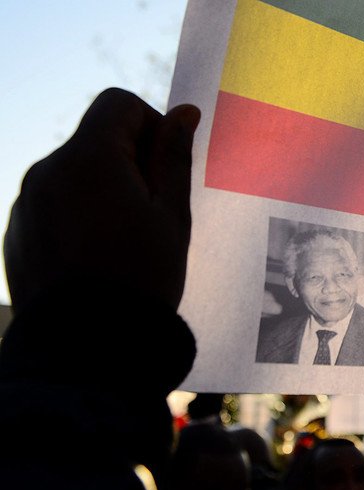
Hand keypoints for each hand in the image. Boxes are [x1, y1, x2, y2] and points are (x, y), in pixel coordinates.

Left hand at [4, 88, 199, 310]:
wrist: (89, 346)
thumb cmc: (142, 278)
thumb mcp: (172, 216)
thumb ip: (175, 158)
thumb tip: (183, 113)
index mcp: (89, 159)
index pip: (118, 104)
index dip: (150, 125)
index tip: (166, 170)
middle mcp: (47, 170)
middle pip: (94, 139)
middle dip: (128, 163)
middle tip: (153, 215)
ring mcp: (25, 202)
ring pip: (74, 174)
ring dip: (103, 191)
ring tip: (125, 243)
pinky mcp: (16, 232)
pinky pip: (53, 205)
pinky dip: (78, 217)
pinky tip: (98, 259)